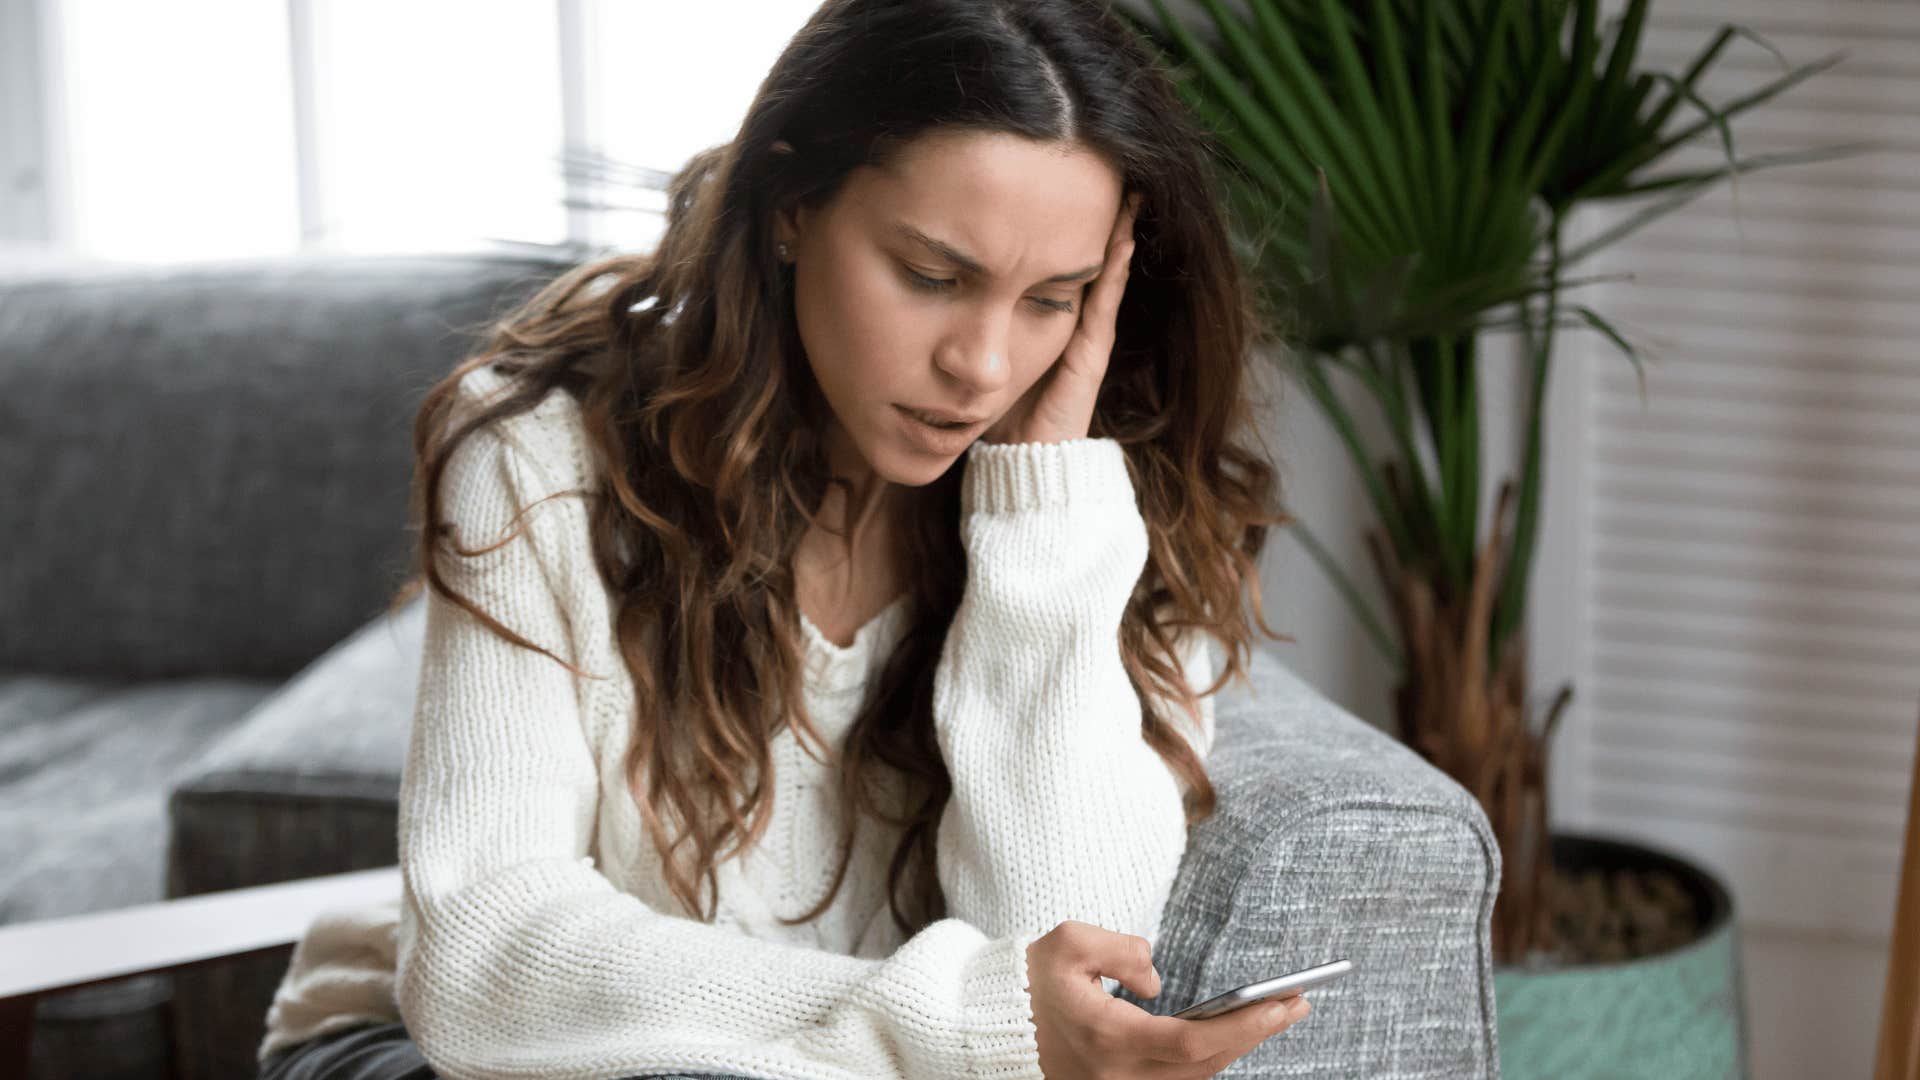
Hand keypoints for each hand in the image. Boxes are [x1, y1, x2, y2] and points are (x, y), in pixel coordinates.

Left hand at [980, 192, 1141, 445]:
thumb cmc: (993, 413)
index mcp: (1038, 319)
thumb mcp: (974, 353)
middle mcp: (1068, 323)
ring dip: (1114, 233)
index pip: (1049, 261)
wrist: (1019, 462)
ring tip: (1123, 192)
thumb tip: (918, 285)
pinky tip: (1121, 238)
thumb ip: (961, 324)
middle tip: (1100, 170)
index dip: (1051, 224)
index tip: (1050, 181)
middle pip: (1080, 258)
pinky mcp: (1090, 355)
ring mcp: (1084, 337)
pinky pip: (1104, 302)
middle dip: (1088, 217)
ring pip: (1101, 272)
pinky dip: (1115, 269)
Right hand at [1026, 920, 1310, 1078]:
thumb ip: (1122, 950)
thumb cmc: (1028, 980)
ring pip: (1195, 1079)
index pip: (1191, 1043)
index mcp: (1109, 1039)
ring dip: (1237, 1048)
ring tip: (1275, 1013)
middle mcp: (1119, 1077)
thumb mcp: (1069, 943)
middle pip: (1204, 1067)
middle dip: (1255, 1035)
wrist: (991, 1027)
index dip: (1243, 1027)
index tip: (1283, 1003)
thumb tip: (1158, 979)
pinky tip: (1233, 1031)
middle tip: (1298, 1002)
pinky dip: (1210, 1058)